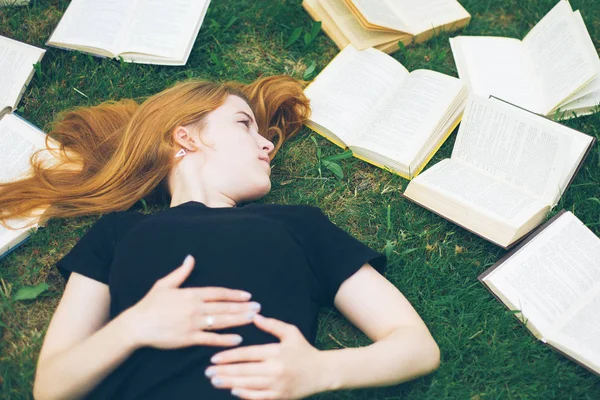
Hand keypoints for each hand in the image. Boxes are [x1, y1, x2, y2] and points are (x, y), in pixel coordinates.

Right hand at [123, 255, 260, 349]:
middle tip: (258, 307)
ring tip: (253, 318)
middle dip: (243, 307)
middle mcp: (195, 308)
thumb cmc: (149, 305)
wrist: (136, 325)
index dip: (234, 294)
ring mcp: (192, 324)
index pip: (218, 293)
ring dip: (239, 320)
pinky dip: (225, 339)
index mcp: (191, 294)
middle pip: (224, 307)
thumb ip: (180, 273)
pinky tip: (238, 339)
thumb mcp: (164, 284)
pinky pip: (211, 339)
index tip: (248, 296)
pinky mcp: (188, 339)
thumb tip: (190, 258)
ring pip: (221, 321)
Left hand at [205, 314, 326, 398]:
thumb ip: (271, 325)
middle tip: (207, 372)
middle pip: (243, 371)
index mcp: (276, 352)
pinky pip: (258, 397)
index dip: (229, 356)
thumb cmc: (304, 350)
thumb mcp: (290, 332)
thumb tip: (254, 315)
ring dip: (229, 383)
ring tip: (215, 381)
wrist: (321, 372)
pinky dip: (244, 395)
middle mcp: (275, 370)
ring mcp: (277, 385)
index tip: (214, 358)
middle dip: (223, 372)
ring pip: (248, 385)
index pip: (247, 354)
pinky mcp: (279, 397)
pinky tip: (233, 391)